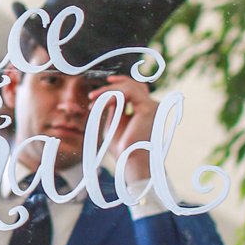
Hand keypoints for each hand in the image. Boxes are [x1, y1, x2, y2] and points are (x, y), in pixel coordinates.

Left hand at [97, 75, 159, 189]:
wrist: (129, 162)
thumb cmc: (122, 148)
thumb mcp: (114, 123)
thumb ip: (114, 108)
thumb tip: (110, 95)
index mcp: (145, 110)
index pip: (136, 89)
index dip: (121, 82)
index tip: (106, 82)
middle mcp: (152, 106)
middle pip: (134, 84)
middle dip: (111, 86)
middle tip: (93, 95)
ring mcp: (152, 106)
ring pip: (129, 87)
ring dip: (108, 91)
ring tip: (94, 100)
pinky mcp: (147, 108)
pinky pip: (129, 92)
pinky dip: (113, 94)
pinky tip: (103, 102)